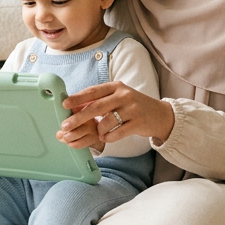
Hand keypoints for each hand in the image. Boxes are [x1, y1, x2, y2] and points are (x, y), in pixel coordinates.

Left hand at [58, 82, 174, 147]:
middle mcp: (124, 95)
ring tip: (99, 133)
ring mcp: (132, 109)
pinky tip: (107, 138)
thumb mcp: (117, 98)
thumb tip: (75, 107)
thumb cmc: (133, 106)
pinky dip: (109, 137)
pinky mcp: (138, 123)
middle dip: (79, 117)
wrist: (159, 115)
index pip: (93, 91)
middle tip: (66, 126)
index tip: (64, 105)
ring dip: (99, 130)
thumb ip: (99, 100)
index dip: (78, 98)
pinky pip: (117, 133)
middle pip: (96, 107)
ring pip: (107, 121)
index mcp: (116, 87)